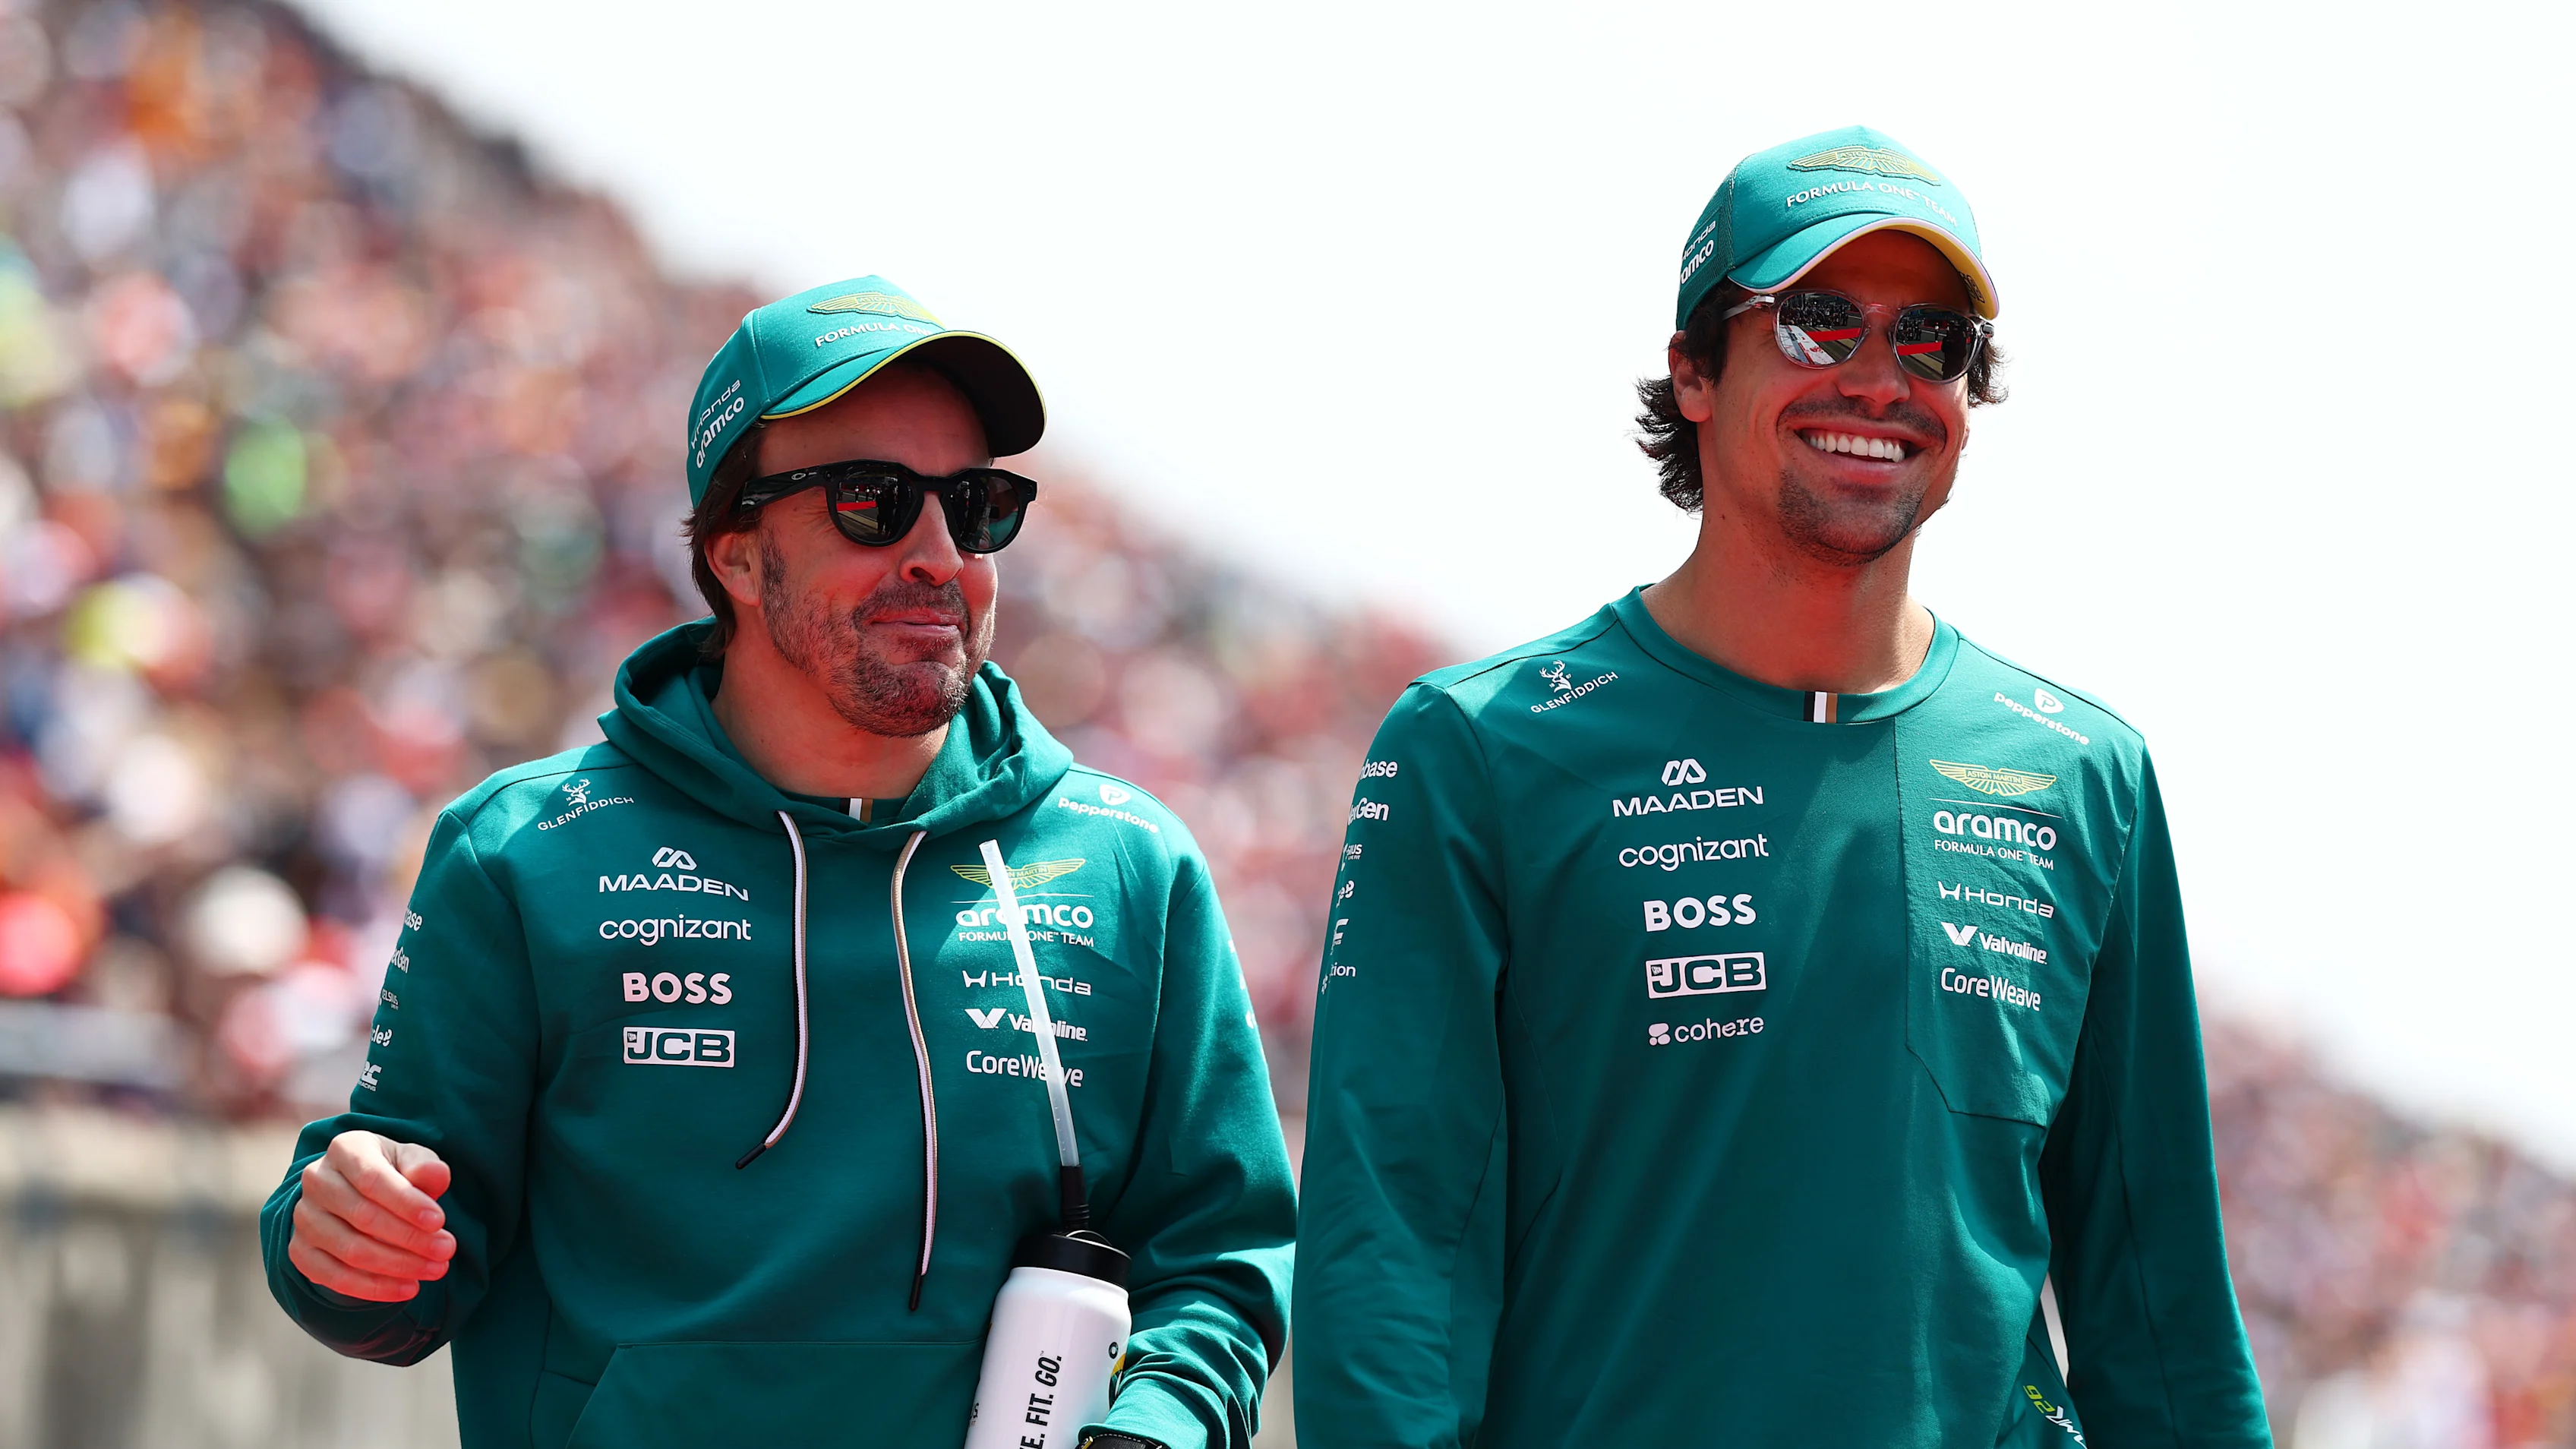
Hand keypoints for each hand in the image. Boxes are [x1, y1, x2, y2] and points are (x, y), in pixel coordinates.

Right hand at [287, 1130, 457, 1301]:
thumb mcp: (413, 1160)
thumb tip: (433, 1176)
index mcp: (345, 1149)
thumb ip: (424, 1167)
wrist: (359, 1192)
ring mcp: (304, 1217)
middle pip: (362, 1217)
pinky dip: (372, 1288)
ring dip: (396, 1266)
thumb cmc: (394, 1172)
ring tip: (435, 1270)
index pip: (373, 1178)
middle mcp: (316, 1180)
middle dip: (409, 1238)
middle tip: (446, 1251)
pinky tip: (406, 1289)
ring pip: (350, 1250)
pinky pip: (333, 1277)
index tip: (439, 1221)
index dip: (406, 1202)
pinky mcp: (300, 1250)